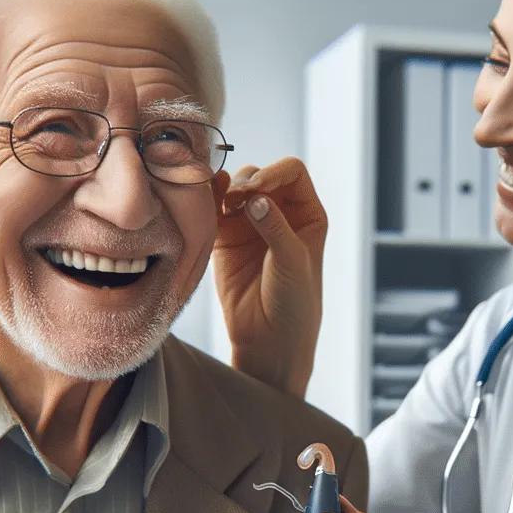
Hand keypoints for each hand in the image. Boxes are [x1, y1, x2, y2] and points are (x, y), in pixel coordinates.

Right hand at [213, 157, 327, 397]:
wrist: (269, 340)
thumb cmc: (295, 304)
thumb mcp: (293, 264)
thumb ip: (276, 228)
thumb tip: (255, 197)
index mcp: (307, 214)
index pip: (292, 172)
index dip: (273, 174)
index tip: (255, 191)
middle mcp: (280, 213)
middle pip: (260, 175)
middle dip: (246, 181)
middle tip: (235, 202)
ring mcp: (250, 224)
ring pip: (233, 187)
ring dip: (225, 190)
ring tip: (222, 209)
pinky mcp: (225, 238)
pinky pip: (213, 210)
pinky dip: (208, 202)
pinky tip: (205, 206)